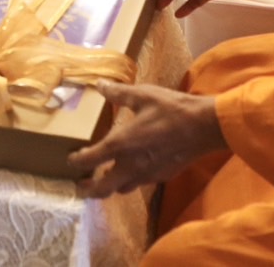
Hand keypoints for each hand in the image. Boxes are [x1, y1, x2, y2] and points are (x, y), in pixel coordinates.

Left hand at [68, 84, 225, 197]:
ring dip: (110, 186)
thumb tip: (99, 84)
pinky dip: (130, 180)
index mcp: (120, 145)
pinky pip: (139, 184)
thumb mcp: (142, 95)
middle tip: (81, 184)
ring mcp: (146, 175)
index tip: (70, 159)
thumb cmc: (171, 109)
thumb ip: (118, 92)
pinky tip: (134, 168)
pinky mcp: (161, 177)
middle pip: (101, 189)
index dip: (76, 161)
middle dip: (88, 190)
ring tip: (106, 176)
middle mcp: (130, 166)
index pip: (89, 160)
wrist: (203, 127)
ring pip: (121, 189)